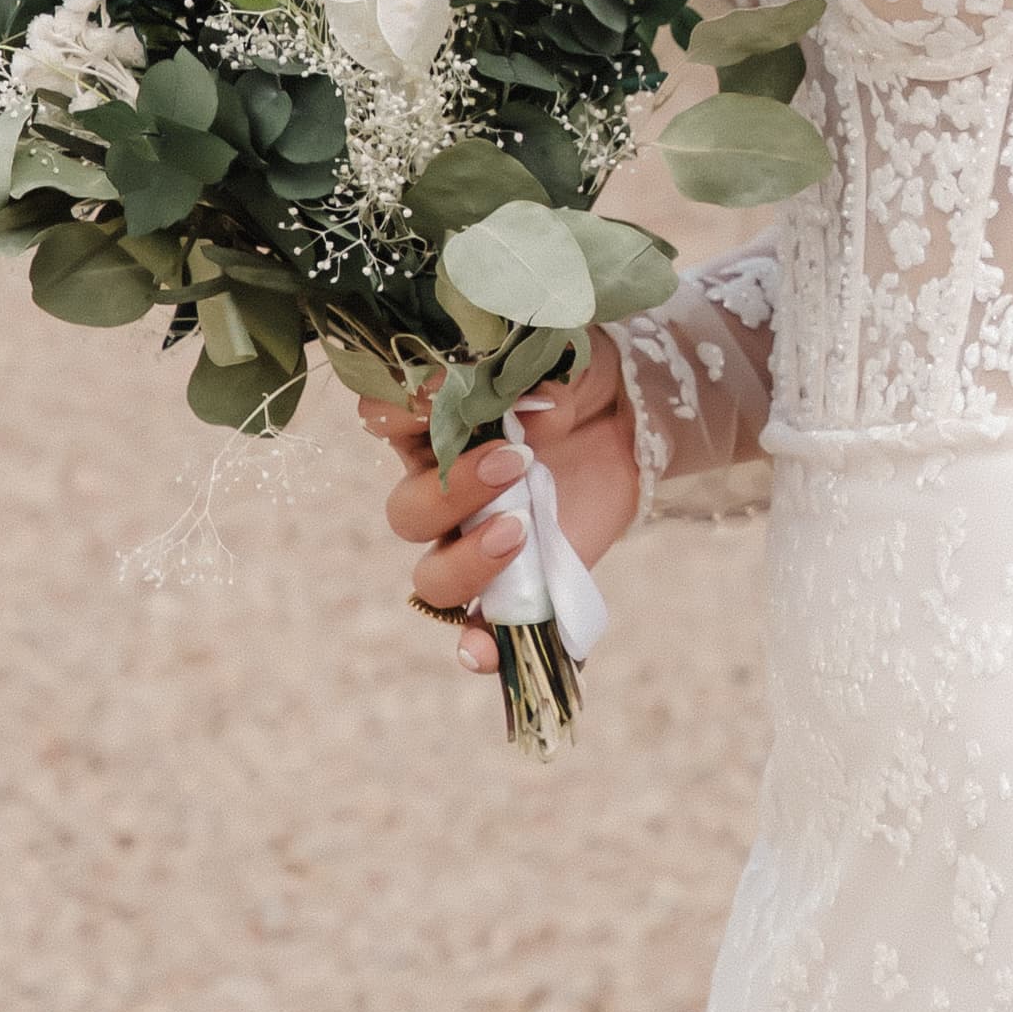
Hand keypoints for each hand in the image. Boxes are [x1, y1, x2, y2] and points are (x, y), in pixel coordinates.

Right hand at [359, 343, 641, 675]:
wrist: (631, 418)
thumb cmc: (574, 379)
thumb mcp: (561, 360)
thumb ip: (540, 378)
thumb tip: (536, 411)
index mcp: (429, 427)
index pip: (382, 423)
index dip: (401, 413)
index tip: (441, 394)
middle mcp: (438, 491)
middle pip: (407, 514)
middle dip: (453, 492)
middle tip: (515, 462)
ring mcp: (474, 543)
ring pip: (433, 578)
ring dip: (467, 563)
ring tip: (520, 530)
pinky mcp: (517, 581)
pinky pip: (485, 632)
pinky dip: (482, 647)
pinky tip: (488, 651)